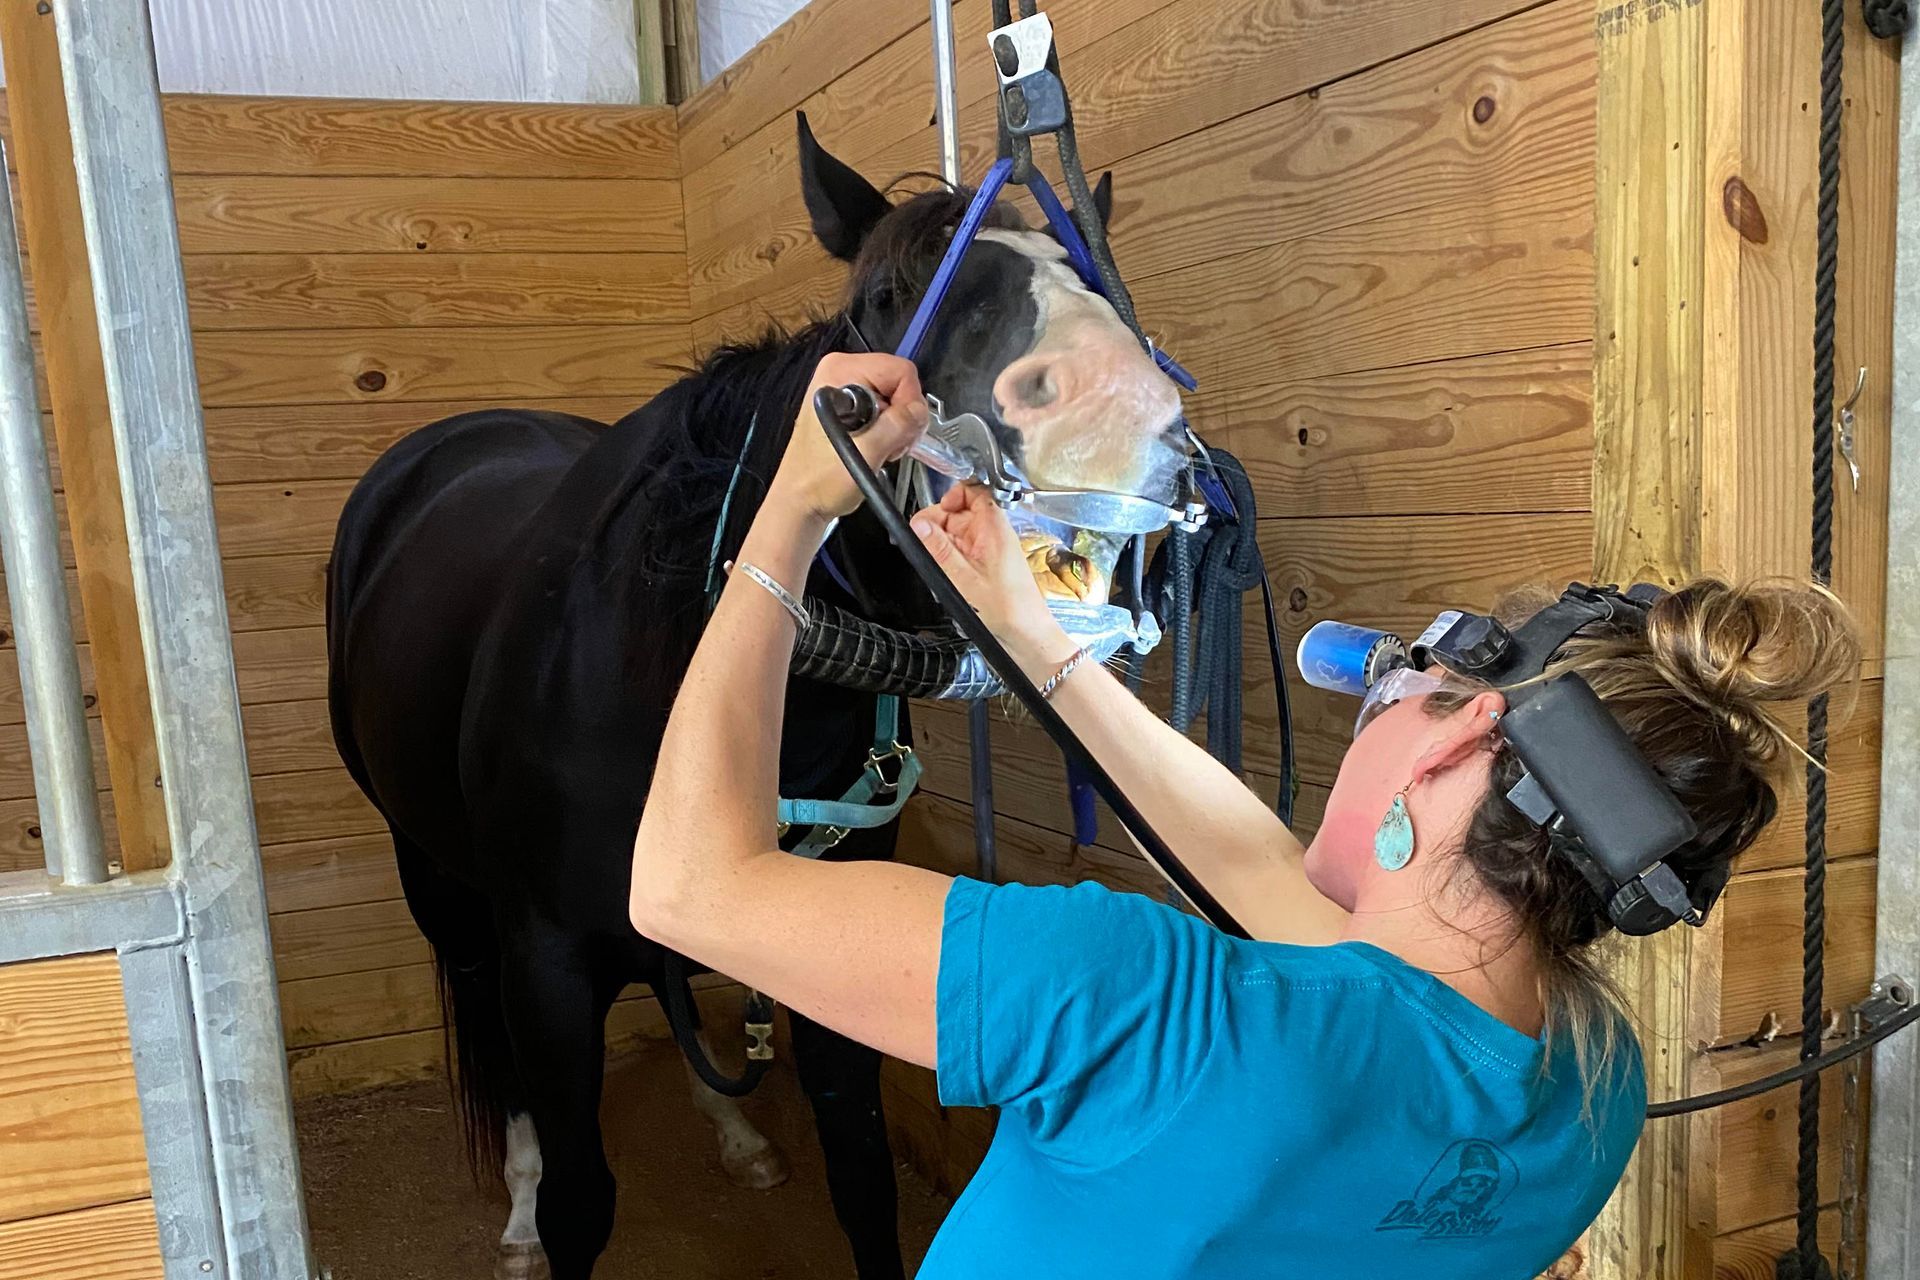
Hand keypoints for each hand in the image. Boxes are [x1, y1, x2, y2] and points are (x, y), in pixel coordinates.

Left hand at [765, 354, 927, 525]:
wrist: (803, 501)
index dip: (910, 403)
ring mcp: (845, 389)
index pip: (901, 371)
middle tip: (889, 444)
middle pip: (900, 382)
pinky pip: (887, 409)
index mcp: (840, 373)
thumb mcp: (867, 452)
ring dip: (896, 427)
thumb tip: (919, 410)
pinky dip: (889, 430)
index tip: (900, 430)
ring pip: (896, 398)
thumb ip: (898, 425)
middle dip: (903, 417)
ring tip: (879, 449)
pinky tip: (876, 447)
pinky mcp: (850, 405)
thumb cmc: (820, 481)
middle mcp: (840, 373)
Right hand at [910, 485, 1073, 667]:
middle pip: (959, 512)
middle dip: (939, 524)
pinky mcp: (986, 562)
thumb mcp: (963, 577)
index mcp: (993, 528)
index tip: (936, 512)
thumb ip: (938, 548)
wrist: (1025, 633)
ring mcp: (990, 548)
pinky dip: (950, 557)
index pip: (973, 492)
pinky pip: (963, 549)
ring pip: (958, 532)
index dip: (952, 496)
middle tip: (925, 543)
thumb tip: (918, 524)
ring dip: (942, 543)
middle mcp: (993, 533)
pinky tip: (947, 573)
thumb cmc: (1007, 608)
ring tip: (938, 564)